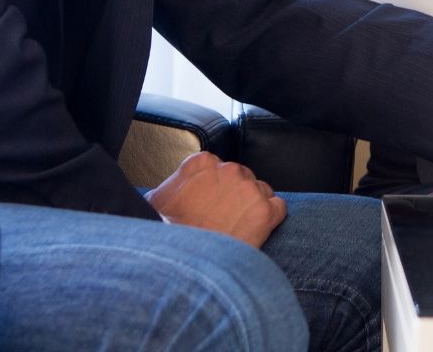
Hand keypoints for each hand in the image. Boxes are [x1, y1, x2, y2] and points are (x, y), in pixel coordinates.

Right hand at [145, 151, 285, 248]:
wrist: (181, 268)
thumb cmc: (165, 238)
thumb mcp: (154, 204)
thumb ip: (172, 188)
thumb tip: (173, 192)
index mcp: (202, 164)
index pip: (218, 168)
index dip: (215, 189)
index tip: (211, 205)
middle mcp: (228, 170)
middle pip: (242, 178)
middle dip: (235, 198)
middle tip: (223, 221)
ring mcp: (248, 189)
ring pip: (261, 192)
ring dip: (252, 208)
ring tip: (237, 231)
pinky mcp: (264, 211)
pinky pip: (278, 208)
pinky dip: (270, 220)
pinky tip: (256, 234)